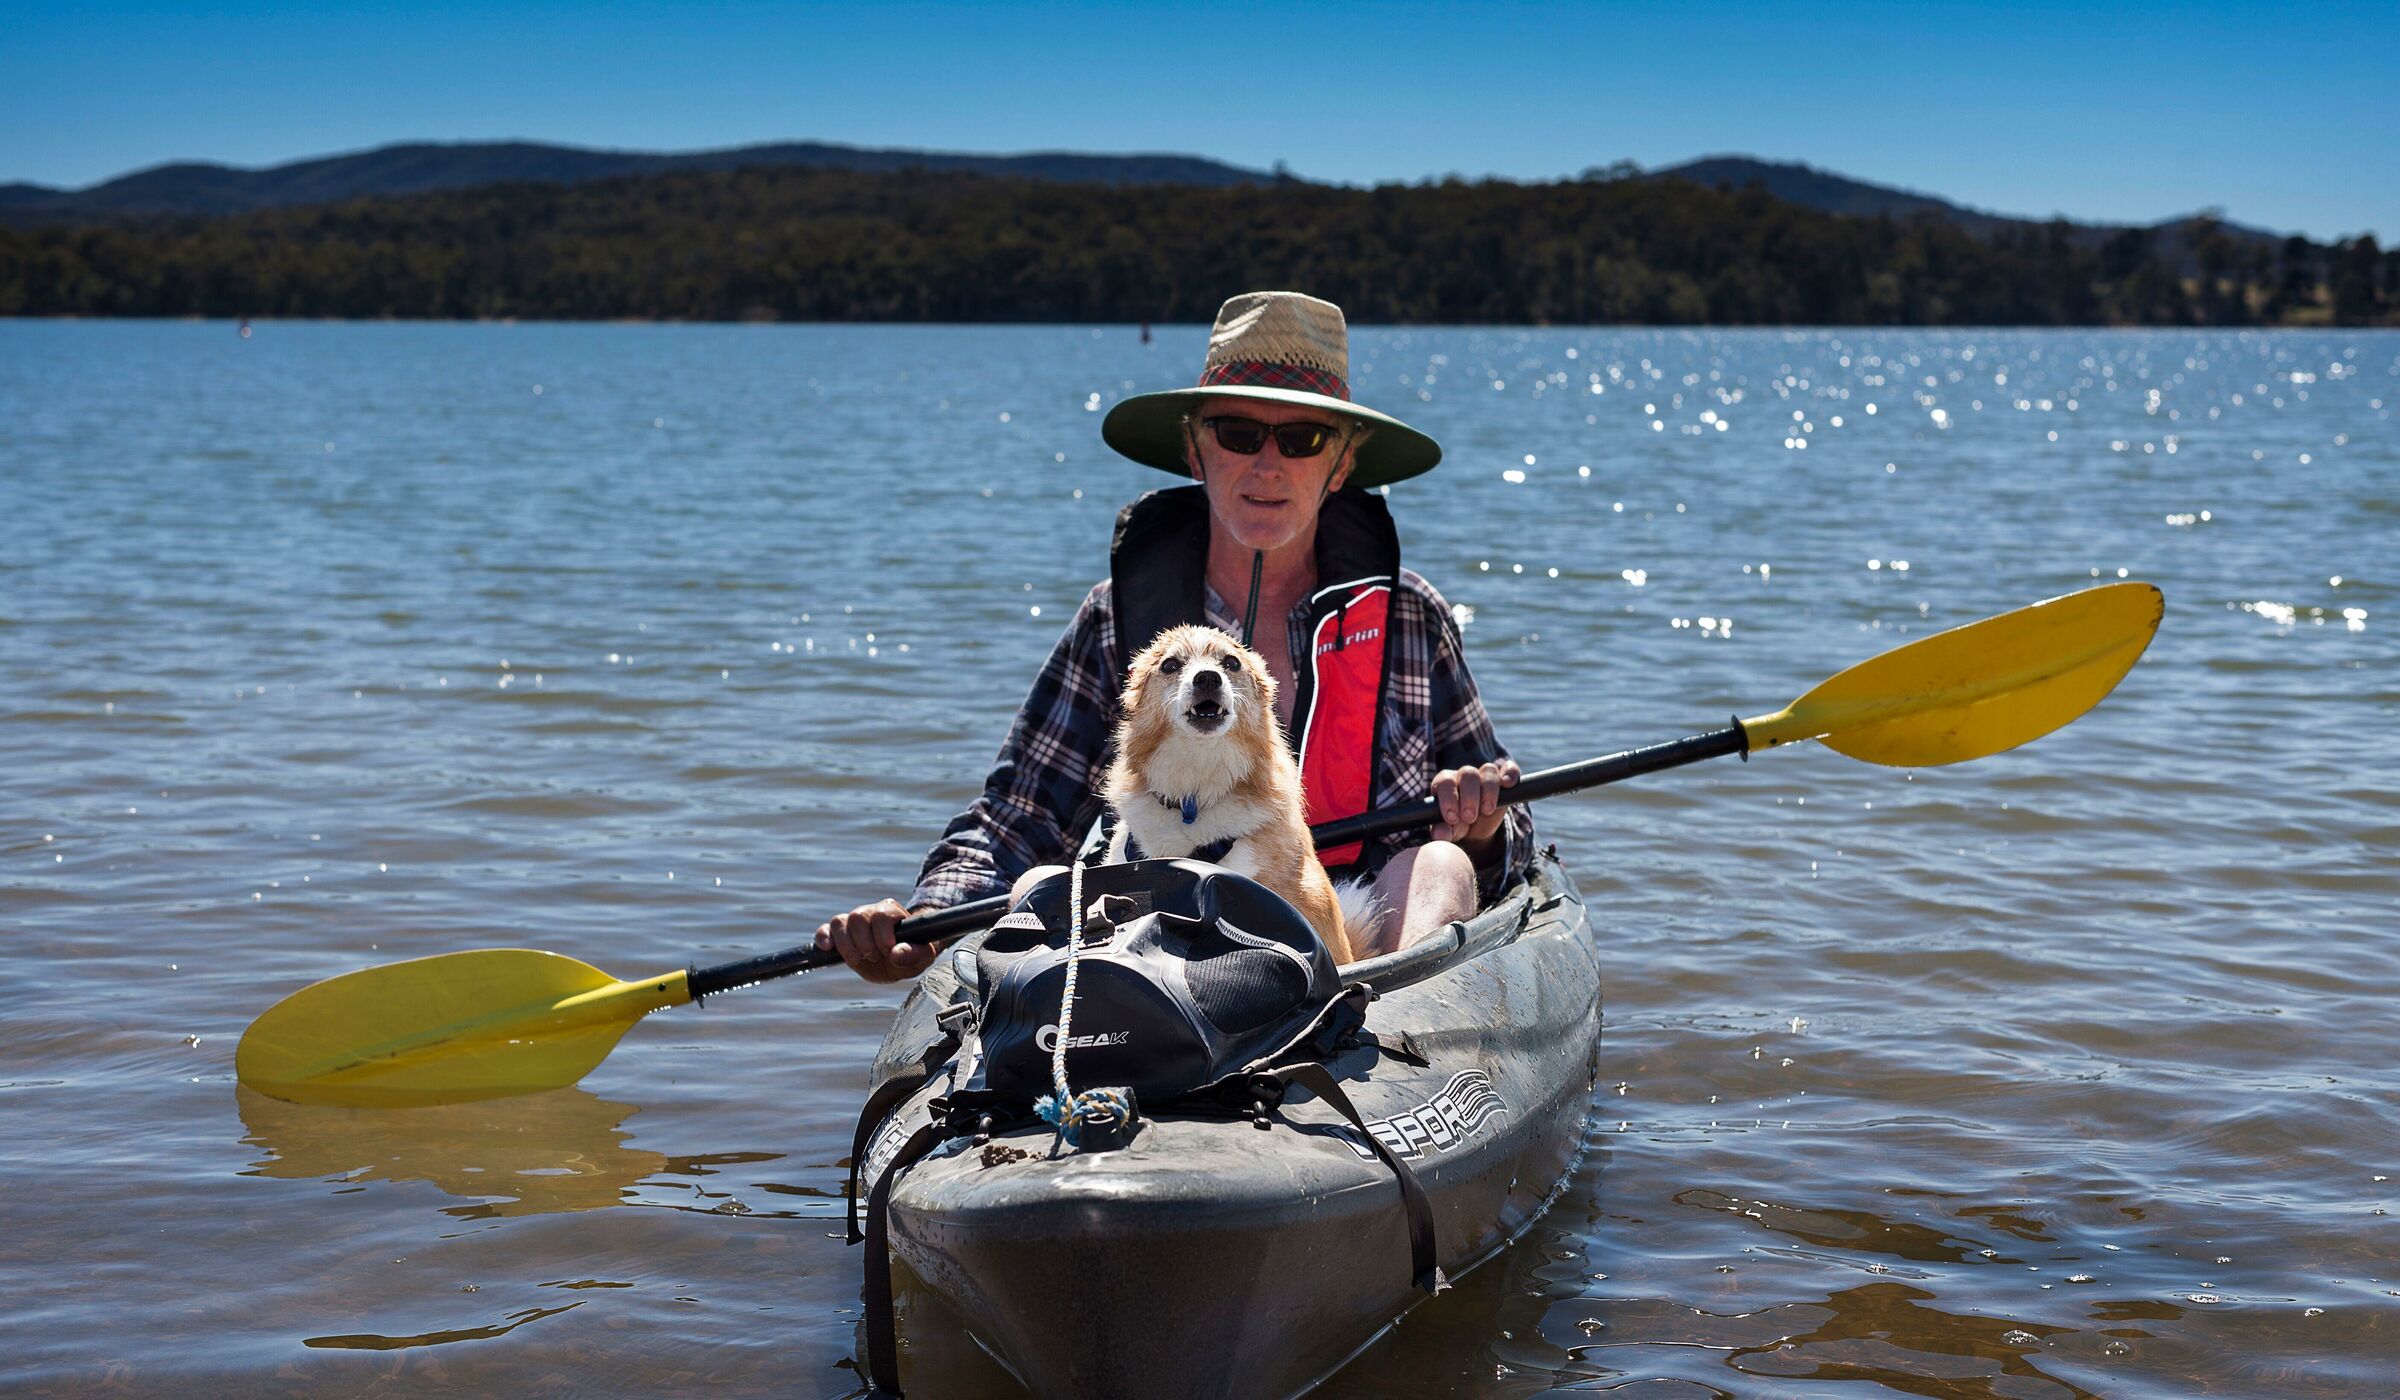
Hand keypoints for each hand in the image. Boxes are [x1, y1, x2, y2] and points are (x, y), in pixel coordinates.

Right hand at [815, 898, 936, 983]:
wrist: (899, 960)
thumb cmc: (913, 953)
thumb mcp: (922, 957)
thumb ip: (914, 954)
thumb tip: (895, 954)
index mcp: (891, 912)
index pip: (881, 915)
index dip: (882, 935)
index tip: (888, 950)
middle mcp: (870, 912)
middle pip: (857, 917)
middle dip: (865, 943)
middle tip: (875, 957)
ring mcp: (853, 922)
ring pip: (839, 921)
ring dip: (846, 945)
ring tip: (858, 959)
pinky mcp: (839, 935)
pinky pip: (825, 929)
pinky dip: (823, 938)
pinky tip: (827, 948)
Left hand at [1429, 758, 1520, 852]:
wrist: (1475, 829)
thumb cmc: (1457, 825)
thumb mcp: (1450, 830)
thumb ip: (1443, 831)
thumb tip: (1439, 835)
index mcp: (1445, 783)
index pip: (1445, 782)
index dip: (1449, 798)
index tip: (1452, 818)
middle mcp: (1464, 775)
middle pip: (1468, 774)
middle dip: (1469, 796)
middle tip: (1469, 817)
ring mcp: (1484, 775)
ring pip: (1488, 771)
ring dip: (1489, 790)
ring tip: (1487, 810)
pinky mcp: (1503, 779)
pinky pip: (1509, 769)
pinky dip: (1510, 774)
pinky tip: (1508, 785)